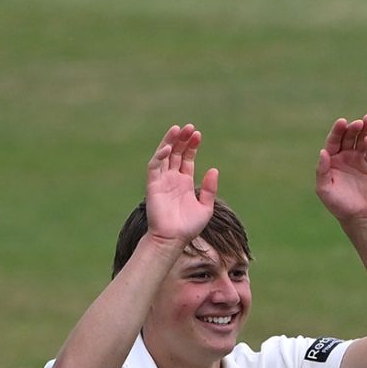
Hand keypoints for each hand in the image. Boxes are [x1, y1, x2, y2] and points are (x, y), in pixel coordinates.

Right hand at [145, 125, 218, 247]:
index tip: (198, 134)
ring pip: (164, 155)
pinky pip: (155, 166)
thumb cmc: (189, 227)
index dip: (191, 146)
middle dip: (182, 139)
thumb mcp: (205, 207)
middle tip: (190, 127)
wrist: (173, 239)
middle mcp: (172, 179)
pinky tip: (169, 148)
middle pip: (176, 153)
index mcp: (184, 182)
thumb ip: (209, 189)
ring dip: (170, 141)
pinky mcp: (153, 185)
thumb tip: (214, 169)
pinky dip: (160, 156)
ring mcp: (162, 180)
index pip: (186, 158)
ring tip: (179, 129)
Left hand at [316, 115, 366, 222]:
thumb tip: (323, 152)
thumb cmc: (338, 204)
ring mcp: (359, 159)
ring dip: (364, 130)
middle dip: (352, 128)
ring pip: (361, 140)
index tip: (341, 122)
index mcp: (332, 159)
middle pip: (348, 137)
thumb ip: (322, 171)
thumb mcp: (325, 189)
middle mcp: (345, 156)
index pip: (334, 140)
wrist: (358, 217)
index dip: (337, 131)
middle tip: (356, 123)